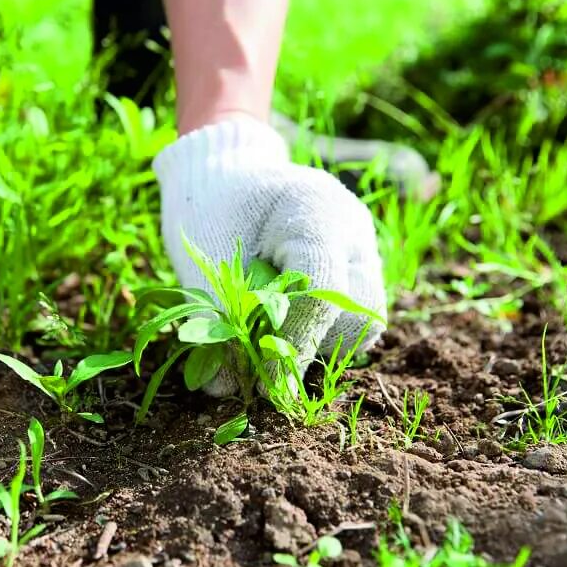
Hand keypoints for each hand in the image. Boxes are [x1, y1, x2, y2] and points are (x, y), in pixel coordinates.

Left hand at [153, 117, 386, 395]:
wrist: (225, 177)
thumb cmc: (209, 207)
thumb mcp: (204, 258)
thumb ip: (216, 319)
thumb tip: (223, 389)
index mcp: (316, 209)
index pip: (323, 289)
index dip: (294, 341)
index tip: (263, 381)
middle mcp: (353, 230)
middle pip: (358, 314)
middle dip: (311, 347)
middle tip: (262, 362)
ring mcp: (361, 250)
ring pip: (362, 324)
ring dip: (316, 346)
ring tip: (268, 342)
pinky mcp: (357, 270)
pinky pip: (352, 320)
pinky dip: (317, 336)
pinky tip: (281, 331)